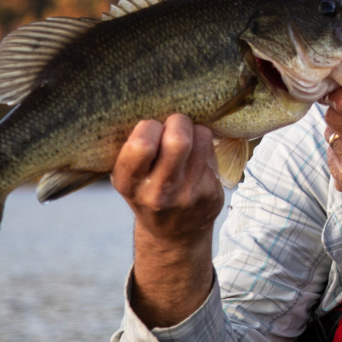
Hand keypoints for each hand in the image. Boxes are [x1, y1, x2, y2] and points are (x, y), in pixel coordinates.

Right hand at [112, 114, 225, 243]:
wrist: (173, 236)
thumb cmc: (147, 194)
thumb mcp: (128, 179)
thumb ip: (134, 151)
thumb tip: (154, 105)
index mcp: (129, 184)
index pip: (141, 144)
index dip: (149, 127)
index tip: (151, 130)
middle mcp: (158, 192)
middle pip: (178, 139)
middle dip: (177, 121)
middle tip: (175, 125)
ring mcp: (188, 194)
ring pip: (200, 138)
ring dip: (194, 129)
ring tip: (187, 137)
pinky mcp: (211, 192)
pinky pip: (212, 150)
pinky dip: (205, 144)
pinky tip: (197, 156)